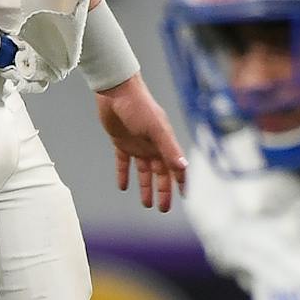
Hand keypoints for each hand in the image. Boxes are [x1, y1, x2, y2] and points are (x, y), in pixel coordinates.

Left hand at [96, 74, 188, 214]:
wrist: (115, 91)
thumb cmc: (139, 106)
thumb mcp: (156, 129)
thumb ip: (169, 148)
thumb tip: (183, 168)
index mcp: (164, 142)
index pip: (175, 167)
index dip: (180, 182)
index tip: (184, 197)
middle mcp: (153, 145)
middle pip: (160, 174)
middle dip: (163, 191)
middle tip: (163, 209)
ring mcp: (137, 144)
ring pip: (144, 171)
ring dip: (145, 187)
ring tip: (146, 204)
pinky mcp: (121, 142)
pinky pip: (123, 162)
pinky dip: (124, 174)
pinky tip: (122, 187)